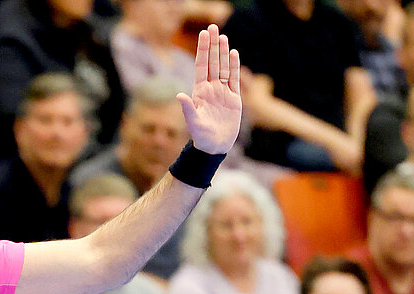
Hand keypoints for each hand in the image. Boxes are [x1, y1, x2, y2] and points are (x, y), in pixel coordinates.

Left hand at [179, 26, 242, 155]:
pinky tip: (233, 53)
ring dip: (223, 52)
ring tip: (222, 36)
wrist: (214, 146)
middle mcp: (211, 88)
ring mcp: (222, 92)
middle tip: (212, 27)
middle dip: (212, 45)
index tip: (203, 34)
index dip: (203, 49)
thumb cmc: (201, 136)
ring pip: (223, 67)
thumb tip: (179, 96)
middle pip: (212, 62)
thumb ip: (188, 108)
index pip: (202, 65)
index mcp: (200, 91)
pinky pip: (234, 78)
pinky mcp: (233, 98)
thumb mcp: (193, 122)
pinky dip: (234, 66)